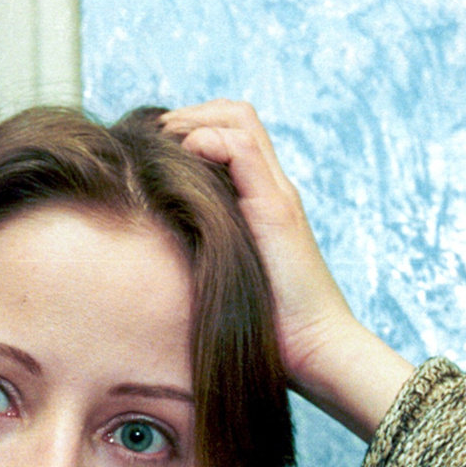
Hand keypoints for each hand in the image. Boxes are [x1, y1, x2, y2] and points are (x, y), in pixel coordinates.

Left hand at [159, 100, 412, 440]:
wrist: (315, 352)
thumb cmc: (267, 331)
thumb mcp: (220, 279)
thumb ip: (199, 248)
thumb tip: (150, 239)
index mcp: (261, 202)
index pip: (231, 134)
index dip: (192, 127)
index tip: (154, 150)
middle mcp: (273, 190)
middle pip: (236, 115)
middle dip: (189, 114)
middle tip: (154, 137)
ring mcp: (277, 196)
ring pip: (240, 120)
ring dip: (194, 120)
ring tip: (163, 142)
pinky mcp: (277, 210)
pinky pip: (243, 150)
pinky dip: (210, 141)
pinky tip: (185, 157)